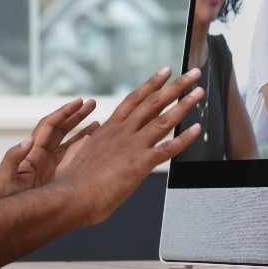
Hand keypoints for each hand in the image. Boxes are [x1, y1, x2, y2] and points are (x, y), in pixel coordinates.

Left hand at [0, 98, 98, 200]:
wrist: (9, 219)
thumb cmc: (3, 200)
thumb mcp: (4, 180)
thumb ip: (13, 159)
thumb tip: (28, 140)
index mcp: (31, 152)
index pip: (49, 126)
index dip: (63, 113)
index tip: (78, 102)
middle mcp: (41, 155)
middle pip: (60, 129)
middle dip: (76, 115)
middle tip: (92, 103)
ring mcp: (50, 165)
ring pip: (68, 141)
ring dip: (82, 129)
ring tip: (98, 119)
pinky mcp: (57, 176)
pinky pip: (72, 158)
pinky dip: (83, 147)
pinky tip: (95, 141)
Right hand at [48, 67, 205, 225]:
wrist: (68, 196)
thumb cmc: (71, 182)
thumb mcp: (78, 153)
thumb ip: (88, 144)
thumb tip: (89, 140)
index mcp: (108, 129)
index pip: (134, 99)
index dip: (151, 84)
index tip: (165, 72)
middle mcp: (122, 133)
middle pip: (153, 102)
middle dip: (175, 86)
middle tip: (192, 74)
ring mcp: (131, 146)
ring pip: (163, 120)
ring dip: (184, 104)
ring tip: (199, 92)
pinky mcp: (139, 164)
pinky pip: (167, 149)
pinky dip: (184, 139)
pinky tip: (196, 129)